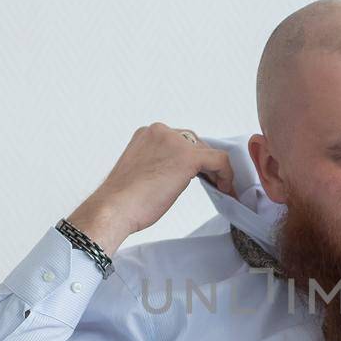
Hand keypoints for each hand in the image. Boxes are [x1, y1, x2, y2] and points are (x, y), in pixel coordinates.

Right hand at [67, 124, 234, 253]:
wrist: (114, 208)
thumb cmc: (123, 201)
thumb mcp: (141, 172)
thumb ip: (158, 165)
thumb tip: (173, 174)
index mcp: (147, 134)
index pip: (179, 142)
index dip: (192, 161)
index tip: (198, 177)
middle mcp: (160, 132)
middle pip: (195, 144)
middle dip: (205, 164)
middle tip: (212, 183)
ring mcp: (174, 142)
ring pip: (207, 152)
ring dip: (215, 170)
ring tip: (219, 187)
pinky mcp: (188, 157)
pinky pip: (219, 160)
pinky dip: (226, 174)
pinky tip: (224, 188)